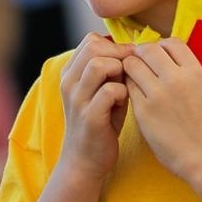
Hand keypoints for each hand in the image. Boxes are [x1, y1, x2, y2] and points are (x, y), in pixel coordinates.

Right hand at [57, 33, 133, 181]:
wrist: (85, 160)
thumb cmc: (101, 122)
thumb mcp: (101, 91)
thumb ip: (111, 70)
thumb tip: (132, 49)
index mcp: (70, 73)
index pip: (91, 40)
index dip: (114, 46)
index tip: (128, 62)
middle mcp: (69, 83)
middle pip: (94, 47)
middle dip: (119, 54)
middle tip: (131, 72)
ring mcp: (77, 100)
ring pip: (99, 64)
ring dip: (119, 71)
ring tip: (126, 86)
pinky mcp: (89, 117)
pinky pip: (110, 90)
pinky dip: (123, 93)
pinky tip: (124, 103)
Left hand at [122, 38, 201, 183]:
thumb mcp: (201, 88)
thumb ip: (183, 70)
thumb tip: (162, 54)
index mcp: (195, 71)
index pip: (171, 42)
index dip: (160, 46)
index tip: (157, 57)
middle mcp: (176, 78)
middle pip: (147, 49)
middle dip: (140, 54)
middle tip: (140, 66)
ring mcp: (158, 94)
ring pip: (132, 65)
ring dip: (130, 69)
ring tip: (135, 80)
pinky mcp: (143, 110)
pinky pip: (127, 86)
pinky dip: (127, 87)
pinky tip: (134, 96)